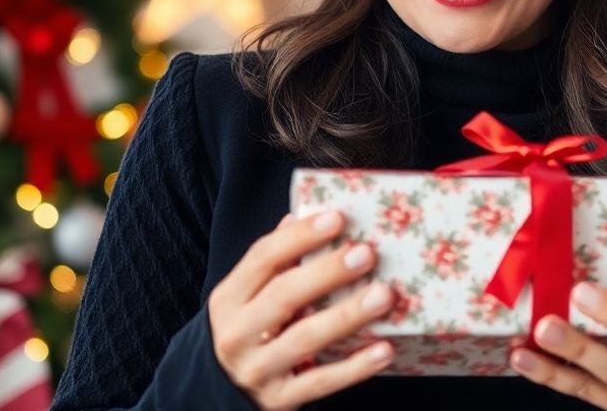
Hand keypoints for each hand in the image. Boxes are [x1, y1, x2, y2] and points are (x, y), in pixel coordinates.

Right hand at [208, 210, 395, 409]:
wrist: (222, 391)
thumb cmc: (250, 329)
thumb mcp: (249, 295)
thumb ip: (275, 260)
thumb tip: (304, 213)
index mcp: (229, 298)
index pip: (263, 258)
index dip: (300, 236)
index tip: (337, 218)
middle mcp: (237, 333)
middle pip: (284, 296)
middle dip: (327, 272)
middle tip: (366, 253)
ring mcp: (257, 369)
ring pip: (304, 339)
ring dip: (347, 315)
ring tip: (384, 295)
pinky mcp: (279, 399)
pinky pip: (321, 381)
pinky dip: (355, 367)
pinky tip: (384, 349)